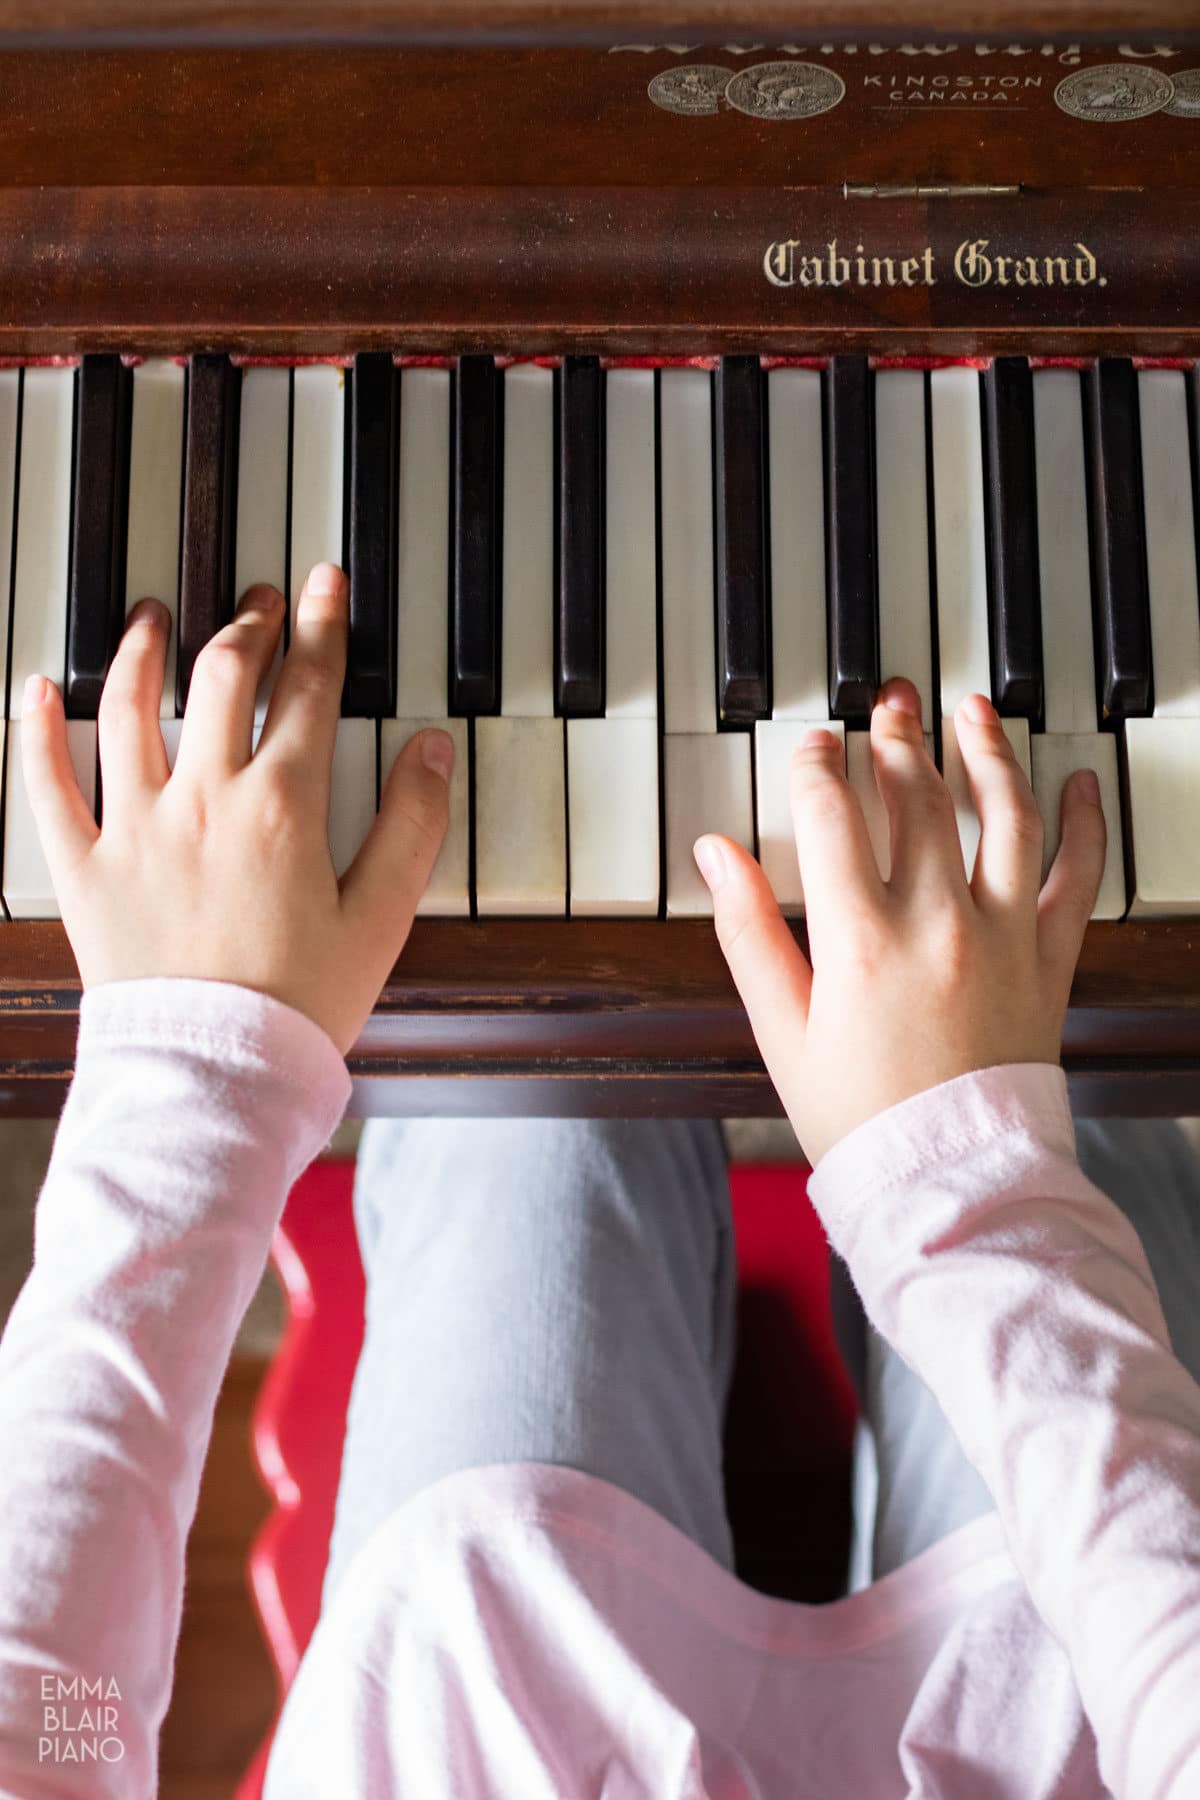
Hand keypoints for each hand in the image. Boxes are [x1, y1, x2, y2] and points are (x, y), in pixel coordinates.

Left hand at [20, 562, 452, 1054]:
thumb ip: (411, 826)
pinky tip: (36, 689)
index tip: (324, 587)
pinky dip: (37, 730)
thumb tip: (430, 751)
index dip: (321, 628)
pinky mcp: (85, 868)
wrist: (215, 1073)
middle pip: (221, 679)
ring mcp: (136, 829)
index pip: (307, 690)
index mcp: (282, 808)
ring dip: (142, 650)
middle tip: (257, 600)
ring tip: (152, 617)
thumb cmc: (300, 1005)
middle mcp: (204, 800)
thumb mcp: (381, 918)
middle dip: (245, 625)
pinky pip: (48, 785)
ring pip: (129, 708)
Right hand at [695, 679, 1105, 1164]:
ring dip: (986, 751)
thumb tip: (718, 856)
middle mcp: (936, 924)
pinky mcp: (1049, 961)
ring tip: (971, 709)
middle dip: (898, 738)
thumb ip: (749, 932)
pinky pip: (1078, 878)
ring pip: (1003, 816)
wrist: (949, 1181)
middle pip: (917, 799)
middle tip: (890, 702)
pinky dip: (1085, 824)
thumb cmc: (860, 1116)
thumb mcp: (780, 1030)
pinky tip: (1079, 784)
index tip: (814, 746)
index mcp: (860, 941)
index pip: (833, 816)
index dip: (817, 766)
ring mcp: (1002, 937)